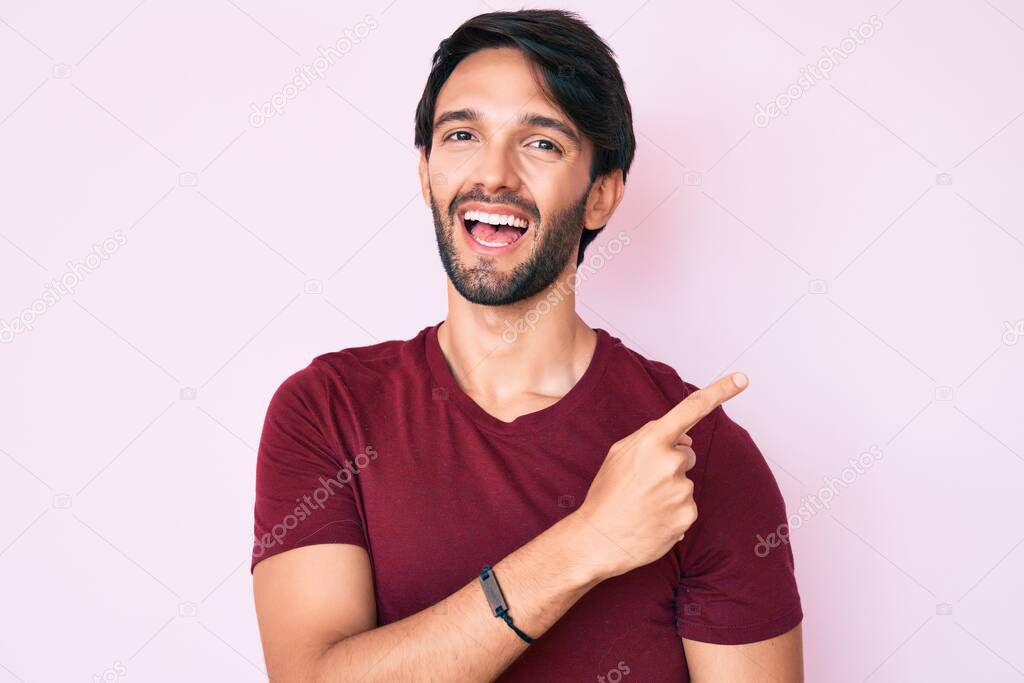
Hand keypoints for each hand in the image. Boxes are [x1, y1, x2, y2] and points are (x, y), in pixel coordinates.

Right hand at [573, 372, 748, 580]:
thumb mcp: (619, 454)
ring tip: (643, 504)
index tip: (743, 378)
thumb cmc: (606, 494)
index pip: (691, 410)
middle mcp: (671, 462)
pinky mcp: (688, 516)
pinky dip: (673, 512)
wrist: (597, 539)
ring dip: (669, 491)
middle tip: (641, 484)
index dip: (720, 392)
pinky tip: (652, 520)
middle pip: (685, 454)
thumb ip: (650, 436)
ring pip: (685, 482)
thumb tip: (686, 439)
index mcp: (651, 441)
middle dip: (670, 465)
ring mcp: (682, 490)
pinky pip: (687, 506)